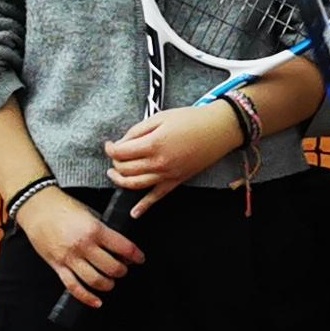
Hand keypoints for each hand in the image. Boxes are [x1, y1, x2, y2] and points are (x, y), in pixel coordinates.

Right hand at [19, 187, 145, 308]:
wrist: (37, 207)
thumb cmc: (64, 208)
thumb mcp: (90, 214)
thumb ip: (104, 231)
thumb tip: (120, 248)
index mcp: (95, 230)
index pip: (124, 248)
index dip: (136, 256)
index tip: (140, 259)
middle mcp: (83, 246)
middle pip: (112, 268)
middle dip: (122, 271)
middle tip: (123, 268)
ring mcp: (69, 258)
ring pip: (95, 280)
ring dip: (108, 284)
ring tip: (111, 281)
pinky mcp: (57, 266)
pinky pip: (73, 287)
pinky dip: (87, 297)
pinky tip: (97, 302)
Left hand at [105, 102, 243, 213]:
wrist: (219, 129)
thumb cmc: (192, 120)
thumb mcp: (160, 117)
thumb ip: (137, 131)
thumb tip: (122, 143)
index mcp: (153, 144)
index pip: (120, 152)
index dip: (110, 148)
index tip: (110, 144)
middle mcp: (158, 163)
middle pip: (124, 169)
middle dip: (115, 162)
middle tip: (116, 155)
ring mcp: (167, 175)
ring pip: (134, 184)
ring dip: (120, 181)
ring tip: (114, 174)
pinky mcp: (176, 181)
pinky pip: (157, 197)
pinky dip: (144, 207)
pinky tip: (134, 213)